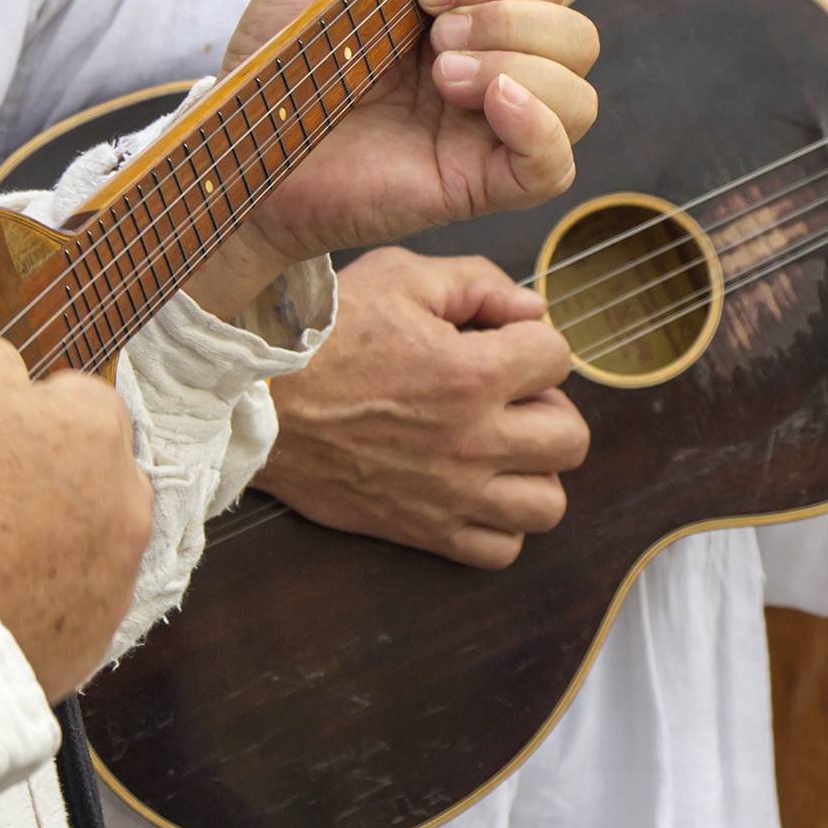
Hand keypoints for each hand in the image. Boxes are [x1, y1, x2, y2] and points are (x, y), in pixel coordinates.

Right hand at [0, 332, 151, 701]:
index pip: (78, 400)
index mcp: (95, 429)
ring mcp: (114, 583)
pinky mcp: (90, 645)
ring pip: (87, 547)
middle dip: (52, 482)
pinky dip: (38, 605)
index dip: (24, 417)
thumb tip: (10, 376)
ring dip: (50, 546)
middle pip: (94, 477)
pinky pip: (68, 611)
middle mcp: (126, 504)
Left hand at [184, 0, 598, 319]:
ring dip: (524, 67)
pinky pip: (555, 166)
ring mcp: (487, 131)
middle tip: (434, 34)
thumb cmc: (277, 71)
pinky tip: (492, 103)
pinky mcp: (477, 185)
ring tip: (444, 75)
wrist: (244, 153)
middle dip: (511, 17)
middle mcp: (489, 70)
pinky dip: (540, 127)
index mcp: (462, 16)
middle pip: (575, 31)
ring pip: (579, 96)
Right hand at [255, 247, 590, 568]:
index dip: (532, 343)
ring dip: (534, 473)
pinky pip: (500, 551)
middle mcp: (472, 441)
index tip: (498, 344)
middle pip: (571, 437)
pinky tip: (475, 491)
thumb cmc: (322, 338)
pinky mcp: (423, 531)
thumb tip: (534, 312)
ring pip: (548, 504)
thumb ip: (478, 283)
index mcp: (471, 373)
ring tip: (500, 449)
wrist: (256, 406)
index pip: (558, 356)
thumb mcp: (397, 276)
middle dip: (547, 408)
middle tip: (508, 397)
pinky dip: (500, 525)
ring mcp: (450, 494)